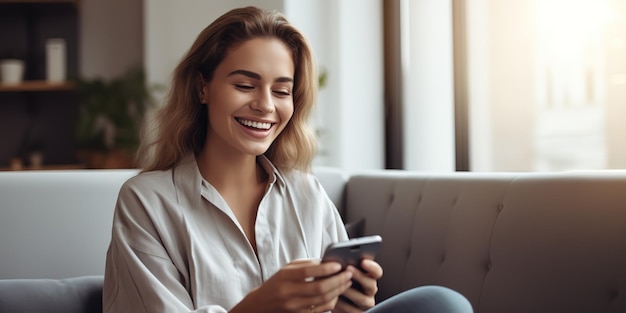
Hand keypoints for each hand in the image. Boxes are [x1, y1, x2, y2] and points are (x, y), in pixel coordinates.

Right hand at [230, 259, 352, 312]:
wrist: (262, 304)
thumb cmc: (277, 283)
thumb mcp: (286, 269)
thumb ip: (305, 265)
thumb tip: (326, 262)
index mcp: (284, 277)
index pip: (307, 272)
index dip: (325, 269)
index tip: (338, 264)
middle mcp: (289, 293)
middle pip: (319, 288)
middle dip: (337, 281)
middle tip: (348, 274)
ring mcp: (295, 307)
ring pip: (322, 300)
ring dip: (338, 291)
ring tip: (347, 282)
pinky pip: (321, 310)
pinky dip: (332, 302)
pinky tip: (338, 293)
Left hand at [332, 259, 382, 312]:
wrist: (329, 300)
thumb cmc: (335, 283)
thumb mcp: (340, 272)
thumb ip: (343, 266)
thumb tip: (338, 259)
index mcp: (368, 277)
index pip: (376, 271)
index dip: (372, 266)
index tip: (363, 261)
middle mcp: (369, 290)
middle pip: (371, 284)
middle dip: (359, 276)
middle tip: (348, 269)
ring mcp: (365, 302)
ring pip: (362, 299)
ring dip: (350, 292)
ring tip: (339, 286)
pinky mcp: (357, 312)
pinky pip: (353, 310)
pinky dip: (343, 305)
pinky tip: (335, 299)